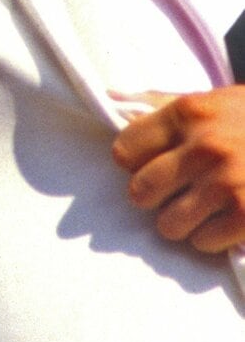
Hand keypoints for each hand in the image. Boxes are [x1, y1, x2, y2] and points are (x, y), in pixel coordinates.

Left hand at [113, 89, 244, 252]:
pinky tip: (224, 219)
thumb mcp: (213, 99)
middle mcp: (204, 148)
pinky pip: (203, 242)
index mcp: (188, 113)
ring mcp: (227, 184)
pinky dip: (210, 237)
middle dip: (151, 196)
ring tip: (199, 208)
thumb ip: (164, 104)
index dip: (132, 161)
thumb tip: (114, 101)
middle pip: (140, 191)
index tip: (147, 163)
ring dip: (180, 221)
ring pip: (168, 224)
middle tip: (170, 192)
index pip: (125, 150)